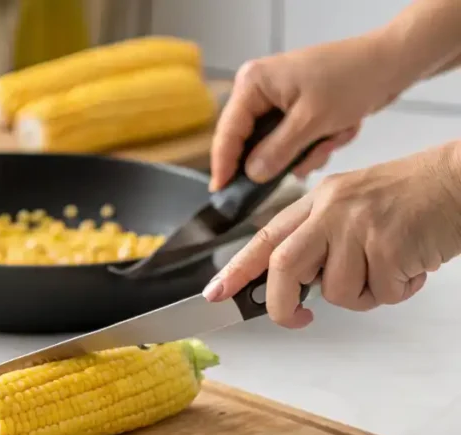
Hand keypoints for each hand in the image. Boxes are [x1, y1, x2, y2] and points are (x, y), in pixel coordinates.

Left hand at [203, 142, 460, 327]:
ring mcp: (360, 226)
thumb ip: (320, 240)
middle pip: (284, 268)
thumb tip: (293, 286)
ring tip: (391, 267)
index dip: (236, 270)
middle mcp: (333, 210)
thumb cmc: (412, 198)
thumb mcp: (353, 206)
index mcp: (319, 201)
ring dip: (364, 296)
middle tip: (296, 320)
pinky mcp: (390, 245)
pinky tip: (413, 264)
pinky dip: (398, 291)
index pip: (265, 238)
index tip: (215, 294)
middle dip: (282, 305)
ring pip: (338, 292)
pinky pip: (380, 293)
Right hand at [210, 34, 407, 191]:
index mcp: (253, 83)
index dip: (224, 164)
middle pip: (253, 141)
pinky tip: (338, 130)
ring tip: (333, 138)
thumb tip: (251, 176)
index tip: (220, 193)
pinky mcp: (297, 108)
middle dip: (286, 155)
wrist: (392, 62)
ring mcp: (278, 100)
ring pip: (278, 146)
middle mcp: (260, 90)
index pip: (229, 131)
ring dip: (308, 150)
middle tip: (311, 156)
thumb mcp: (312, 122)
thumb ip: (277, 152)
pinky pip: (295, 141)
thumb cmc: (352, 80)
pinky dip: (318, 143)